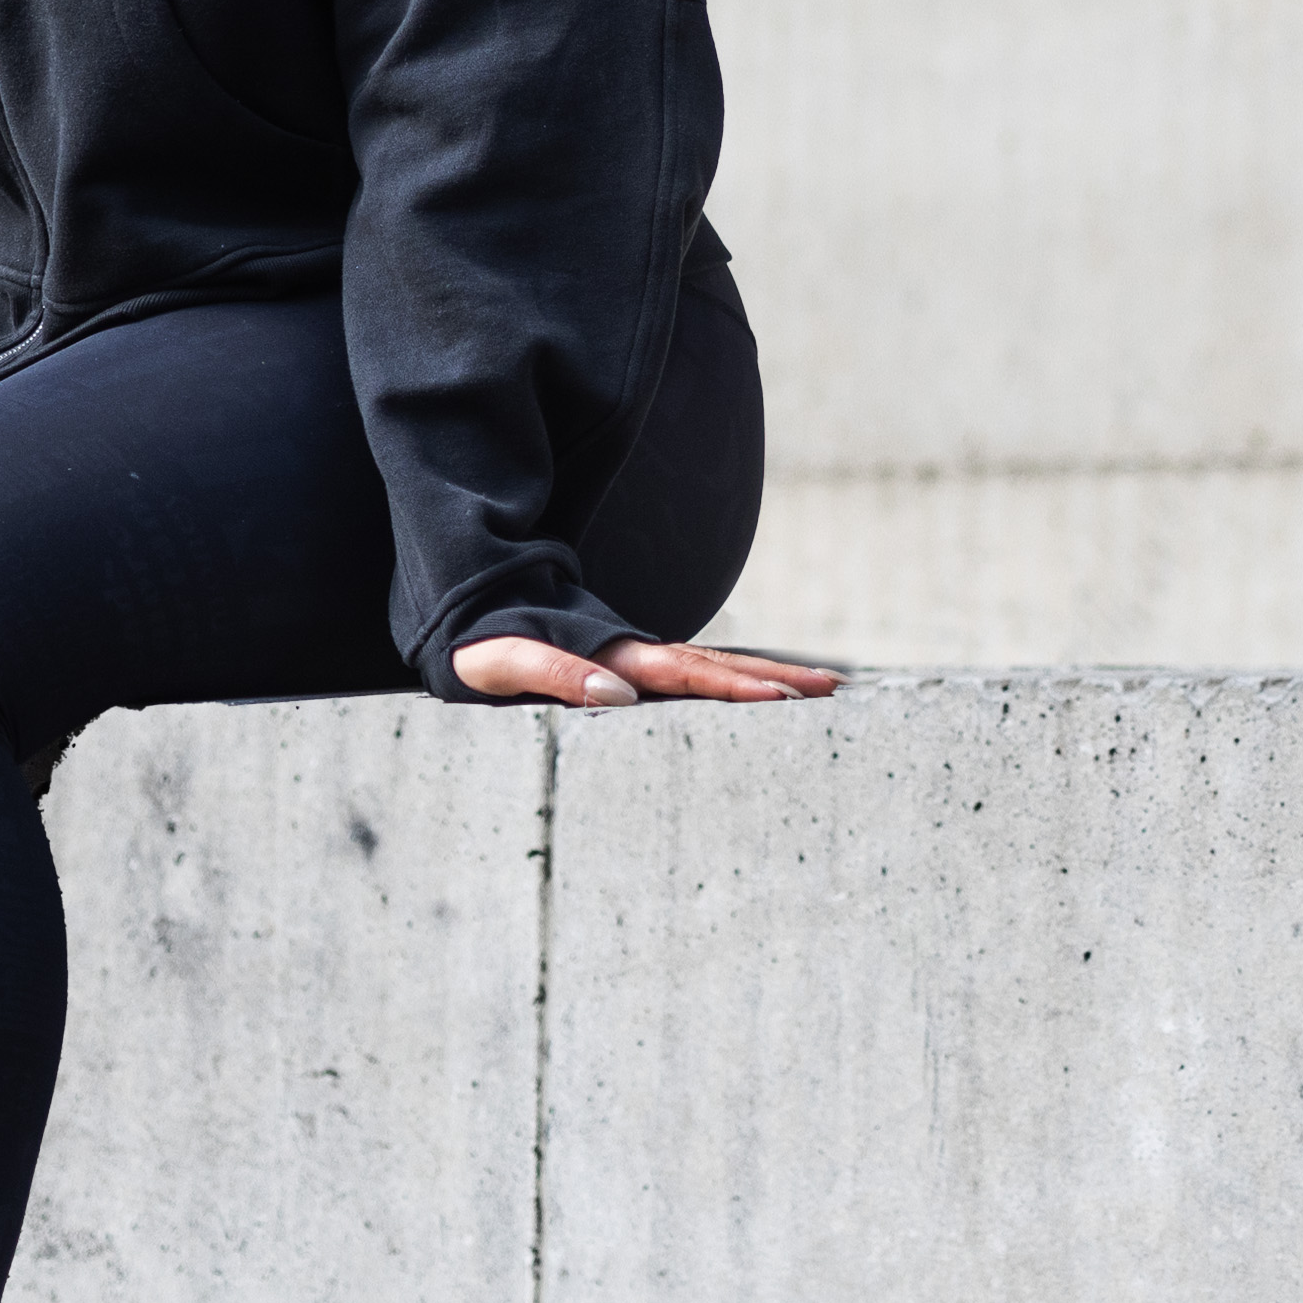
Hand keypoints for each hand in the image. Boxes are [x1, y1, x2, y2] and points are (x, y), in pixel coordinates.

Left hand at [455, 631, 847, 709]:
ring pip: (714, 663)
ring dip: (767, 675)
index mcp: (613, 656)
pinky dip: (734, 677)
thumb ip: (556, 674)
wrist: (469, 603)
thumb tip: (617, 695)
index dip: (733, 688)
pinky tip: (758, 688)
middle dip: (776, 677)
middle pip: (718, 665)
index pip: (685, 674)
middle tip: (833, 689)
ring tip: (819, 686)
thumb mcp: (502, 663)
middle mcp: (635, 653)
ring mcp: (638, 655)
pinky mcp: (630, 661)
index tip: (782, 699)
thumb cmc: (478, 643)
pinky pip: (694, 670)